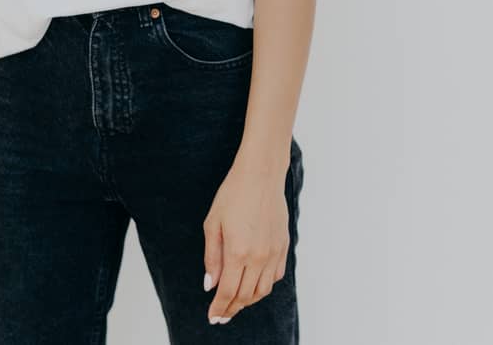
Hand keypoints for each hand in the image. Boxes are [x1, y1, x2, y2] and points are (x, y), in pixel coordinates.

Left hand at [201, 159, 289, 324]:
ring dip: (248, 300)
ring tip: (236, 302)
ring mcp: (273, 252)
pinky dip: (264, 285)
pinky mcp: (283, 246)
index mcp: (237, 251)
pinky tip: (254, 284)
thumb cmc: (233, 195)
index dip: (219, 308)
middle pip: (245, 295)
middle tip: (222, 315)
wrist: (261, 175)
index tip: (213, 317)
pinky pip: (276, 276)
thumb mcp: (213, 224)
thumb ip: (212, 258)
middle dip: (232, 308)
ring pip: (263, 290)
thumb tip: (209, 285)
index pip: (227, 292)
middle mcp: (258, 256)